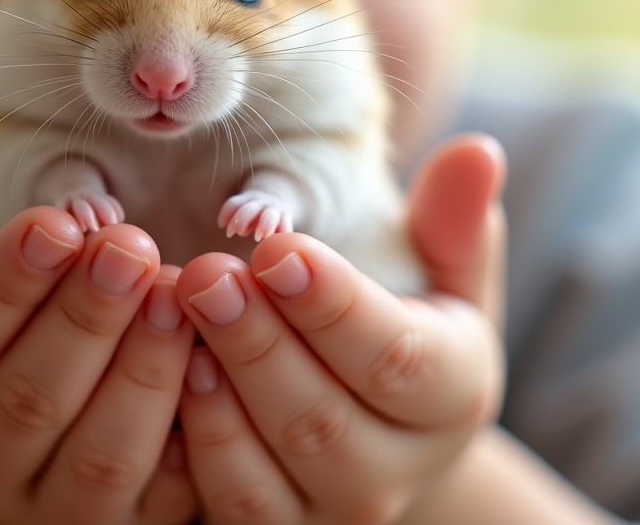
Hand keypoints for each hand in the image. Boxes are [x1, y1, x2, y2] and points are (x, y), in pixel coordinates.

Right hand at [0, 207, 196, 524]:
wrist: (21, 404)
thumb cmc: (3, 309)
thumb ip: (23, 250)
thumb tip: (94, 224)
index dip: (4, 282)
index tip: (58, 223)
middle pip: (24, 401)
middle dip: (85, 318)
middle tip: (130, 249)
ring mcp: (35, 510)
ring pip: (96, 459)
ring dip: (144, 371)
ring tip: (175, 296)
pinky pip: (162, 498)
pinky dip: (193, 432)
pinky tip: (210, 363)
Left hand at [174, 134, 506, 523]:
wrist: (378, 420)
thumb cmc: (405, 321)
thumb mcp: (443, 271)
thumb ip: (454, 220)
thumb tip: (478, 151)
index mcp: (451, 391)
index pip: (397, 356)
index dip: (333, 304)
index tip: (275, 247)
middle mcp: (399, 466)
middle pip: (324, 420)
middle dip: (259, 344)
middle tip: (205, 276)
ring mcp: (334, 506)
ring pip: (271, 472)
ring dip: (217, 397)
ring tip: (178, 325)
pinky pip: (230, 503)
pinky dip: (192, 447)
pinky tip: (162, 379)